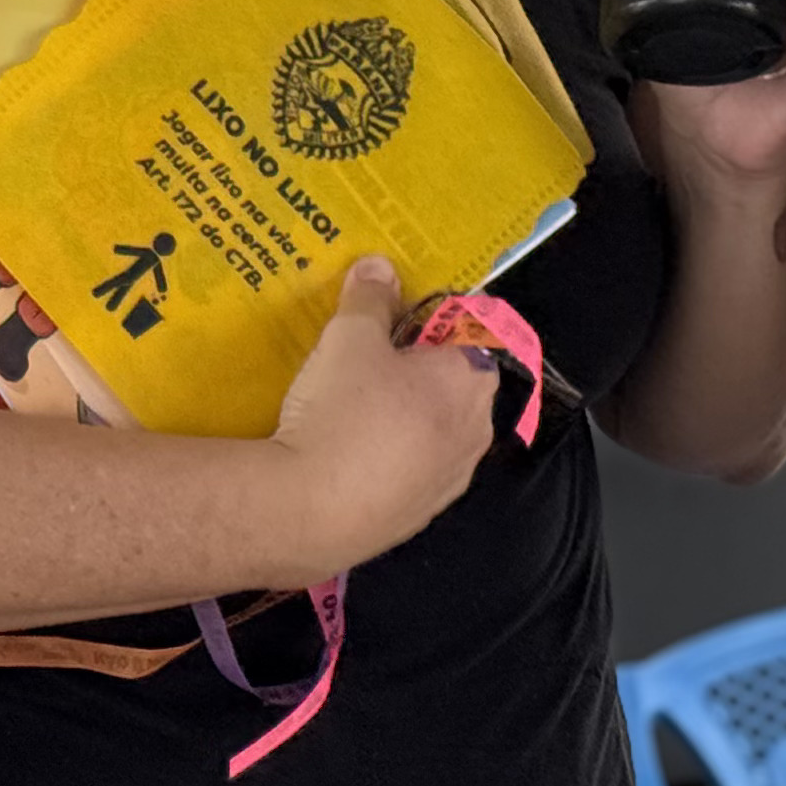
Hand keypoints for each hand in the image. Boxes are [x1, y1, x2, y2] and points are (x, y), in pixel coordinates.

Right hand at [268, 257, 494, 577]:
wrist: (309, 513)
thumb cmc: (343, 412)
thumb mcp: (350, 337)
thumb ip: (370, 299)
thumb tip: (379, 267)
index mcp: (472, 379)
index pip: (477, 333)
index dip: (439, 321)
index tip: (399, 321)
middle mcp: (476, 431)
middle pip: (456, 384)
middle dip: (420, 370)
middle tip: (370, 360)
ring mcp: (450, 480)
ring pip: (435, 432)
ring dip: (405, 417)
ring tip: (350, 408)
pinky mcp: (419, 517)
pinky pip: (410, 472)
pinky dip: (388, 458)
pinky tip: (346, 455)